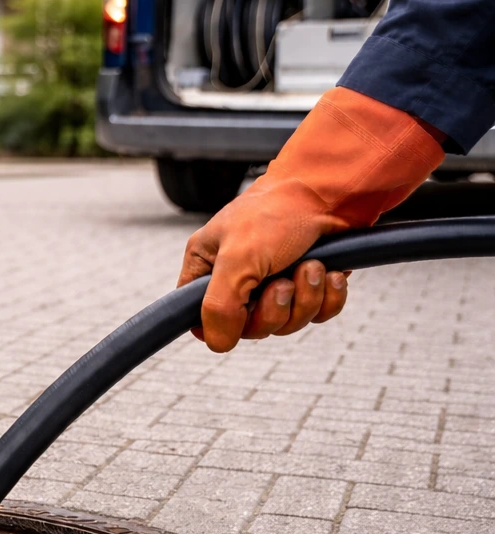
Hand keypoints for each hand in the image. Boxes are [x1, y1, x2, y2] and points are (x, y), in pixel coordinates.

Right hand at [174, 87, 443, 353]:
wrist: (333, 190)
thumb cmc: (278, 213)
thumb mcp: (238, 259)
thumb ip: (219, 306)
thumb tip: (218, 343)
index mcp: (207, 268)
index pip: (200, 318)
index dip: (222, 325)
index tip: (243, 312)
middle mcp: (237, 279)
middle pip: (250, 329)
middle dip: (275, 309)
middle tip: (283, 282)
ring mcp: (275, 283)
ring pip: (287, 323)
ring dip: (305, 299)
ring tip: (312, 267)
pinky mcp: (309, 284)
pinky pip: (317, 314)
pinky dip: (328, 297)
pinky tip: (332, 273)